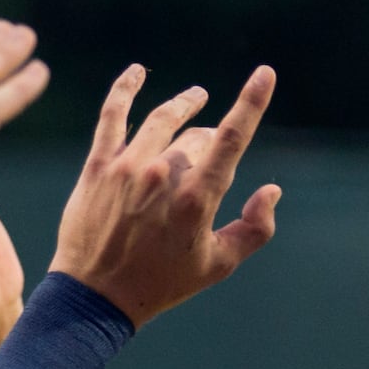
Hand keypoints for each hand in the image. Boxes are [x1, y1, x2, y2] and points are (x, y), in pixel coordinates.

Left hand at [49, 64, 279, 326]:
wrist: (95, 296)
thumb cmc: (162, 283)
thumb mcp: (219, 265)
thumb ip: (255, 228)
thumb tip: (272, 190)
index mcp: (197, 199)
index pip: (231, 139)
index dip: (251, 102)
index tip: (265, 73)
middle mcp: (163, 175)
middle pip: (197, 137)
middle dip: (209, 140)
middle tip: (210, 154)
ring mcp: (127, 167)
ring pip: (161, 119)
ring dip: (183, 105)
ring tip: (195, 97)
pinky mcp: (98, 166)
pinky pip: (112, 116)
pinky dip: (124, 89)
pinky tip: (136, 72)